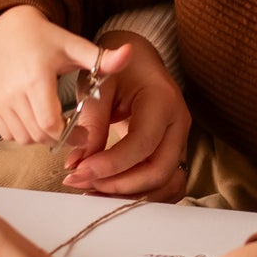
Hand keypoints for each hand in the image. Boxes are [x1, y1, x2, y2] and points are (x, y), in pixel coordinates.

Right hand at [0, 5, 130, 146]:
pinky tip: (36, 120)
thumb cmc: (45, 39)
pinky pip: (8, 134)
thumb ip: (102, 57)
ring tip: (55, 123)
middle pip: (38, 136)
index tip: (83, 133)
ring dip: (41, 138)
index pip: (50, 125)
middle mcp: (13, 92)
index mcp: (36, 78)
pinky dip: (23, 134)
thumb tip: (129, 53)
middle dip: (59, 139)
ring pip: (23, 139)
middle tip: (74, 131)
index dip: (70, 136)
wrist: (8, 29)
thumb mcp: (75, 46)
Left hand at [60, 31, 190, 201]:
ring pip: (165, 184)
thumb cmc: (118, 69)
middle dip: (120, 185)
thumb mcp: (99, 86)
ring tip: (93, 191)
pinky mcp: (173, 153)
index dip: (111, 164)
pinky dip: (140, 193)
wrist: (138, 62)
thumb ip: (91, 124)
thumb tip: (76, 164)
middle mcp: (178, 124)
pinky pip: (165, 184)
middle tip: (83, 183)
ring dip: (130, 195)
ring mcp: (179, 141)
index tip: (79, 171)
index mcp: (163, 100)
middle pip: (159, 171)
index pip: (142, 143)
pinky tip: (110, 191)